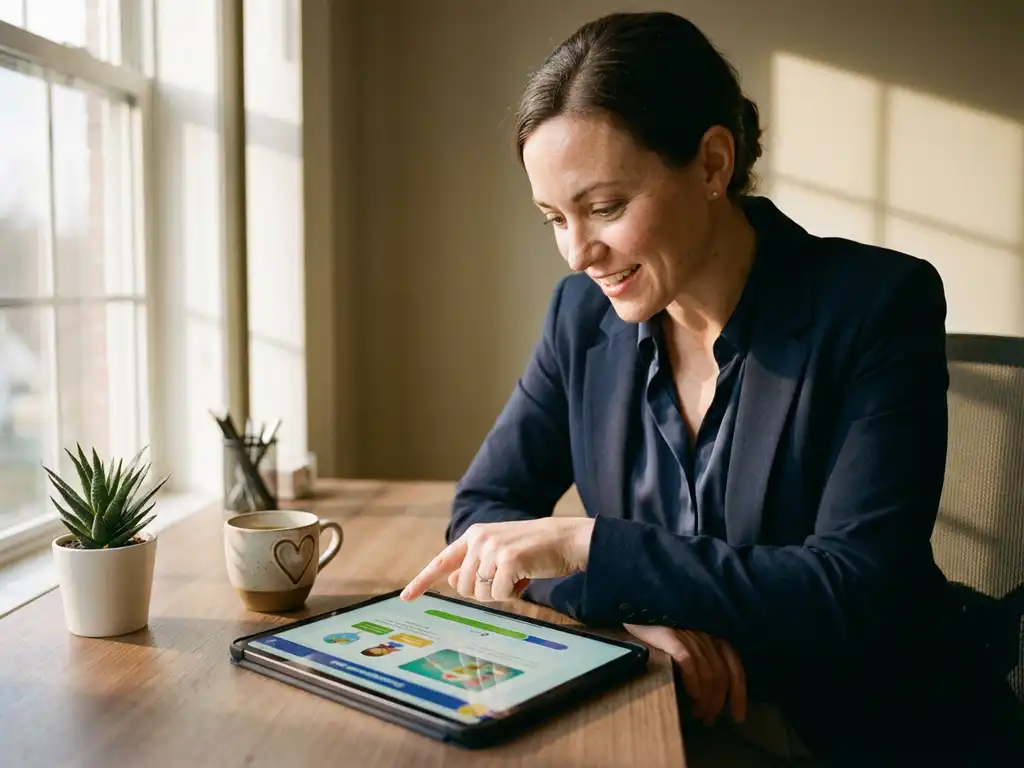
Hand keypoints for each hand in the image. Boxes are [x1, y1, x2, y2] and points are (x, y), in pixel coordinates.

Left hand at [400, 518, 595, 602]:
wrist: (566, 539)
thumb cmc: (534, 550)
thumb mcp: (500, 554)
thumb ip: (474, 565)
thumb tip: (450, 579)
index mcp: (474, 535)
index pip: (442, 561)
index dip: (422, 580)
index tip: (406, 597)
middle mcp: (479, 539)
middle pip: (463, 588)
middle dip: (484, 592)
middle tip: (507, 580)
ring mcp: (492, 548)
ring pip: (479, 594)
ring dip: (499, 594)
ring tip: (518, 576)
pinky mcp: (507, 560)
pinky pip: (499, 596)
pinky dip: (514, 595)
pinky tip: (526, 578)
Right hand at [624, 623, 746, 724]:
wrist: (635, 614)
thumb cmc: (663, 636)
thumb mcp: (689, 649)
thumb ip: (703, 666)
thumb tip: (713, 699)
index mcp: (714, 640)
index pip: (735, 669)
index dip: (739, 695)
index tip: (737, 717)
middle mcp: (705, 636)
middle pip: (721, 675)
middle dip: (717, 702)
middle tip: (708, 719)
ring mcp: (688, 635)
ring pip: (707, 672)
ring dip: (705, 698)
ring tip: (698, 713)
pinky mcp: (670, 636)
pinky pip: (688, 660)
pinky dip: (693, 680)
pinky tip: (692, 695)